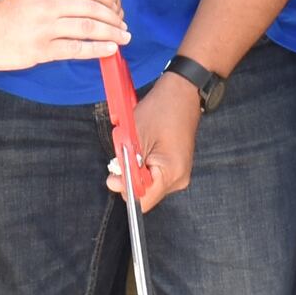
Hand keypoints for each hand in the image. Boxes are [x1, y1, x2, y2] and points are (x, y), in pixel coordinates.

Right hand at [0, 0, 128, 71]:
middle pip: (91, 8)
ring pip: (88, 28)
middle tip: (123, 25)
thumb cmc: (5, 16)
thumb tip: (82, 6)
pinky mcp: (42, 49)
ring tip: (123, 38)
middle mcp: (48, 6)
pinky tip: (109, 49)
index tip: (115, 6)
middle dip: (113, 18)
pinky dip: (97, 49)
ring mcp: (45, 28)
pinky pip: (76, 49)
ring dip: (111, 33)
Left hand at [125, 74, 200, 208]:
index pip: (142, 201)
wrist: (181, 93)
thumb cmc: (160, 110)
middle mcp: (179, 179)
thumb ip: (125, 166)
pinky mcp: (177, 167)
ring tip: (138, 146)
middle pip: (145, 194)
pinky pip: (154, 176)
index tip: (116, 171)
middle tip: (126, 152)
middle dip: (130, 176)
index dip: (125, 187)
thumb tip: (114, 185)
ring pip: (148, 184)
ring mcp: (179, 174)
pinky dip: (144, 165)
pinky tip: (145, 147)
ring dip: (137, 169)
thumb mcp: (135, 138)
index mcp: (171, 174)